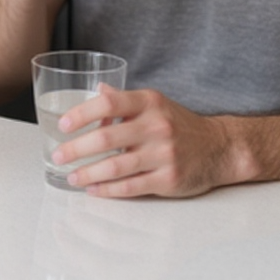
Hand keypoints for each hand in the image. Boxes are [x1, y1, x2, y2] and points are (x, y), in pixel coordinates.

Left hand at [52, 88, 238, 197]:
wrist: (220, 147)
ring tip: (72, 176)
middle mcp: (156, 126)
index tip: (63, 125)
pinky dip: (108, 190)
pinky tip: (94, 190)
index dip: (82, 114)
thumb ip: (124, 99)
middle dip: (77, 149)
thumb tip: (96, 89)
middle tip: (59, 156)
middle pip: (106, 137)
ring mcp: (164, 153)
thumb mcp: (155, 104)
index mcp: (149, 102)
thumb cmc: (180, 125)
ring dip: (88, 173)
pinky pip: (131, 186)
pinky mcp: (169, 178)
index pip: (109, 103)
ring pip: (116, 166)